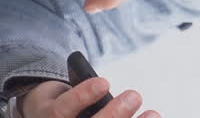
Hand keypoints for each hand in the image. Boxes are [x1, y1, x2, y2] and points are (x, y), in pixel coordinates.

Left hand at [18, 78, 160, 117]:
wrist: (44, 107)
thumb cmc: (82, 117)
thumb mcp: (101, 116)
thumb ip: (115, 114)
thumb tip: (150, 110)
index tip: (156, 115)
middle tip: (148, 108)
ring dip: (113, 113)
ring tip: (133, 97)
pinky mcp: (44, 114)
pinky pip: (63, 108)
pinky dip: (84, 96)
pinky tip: (102, 84)